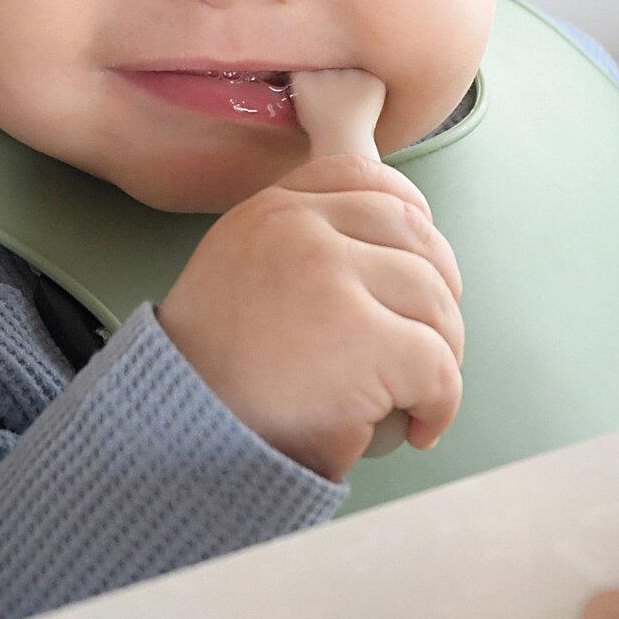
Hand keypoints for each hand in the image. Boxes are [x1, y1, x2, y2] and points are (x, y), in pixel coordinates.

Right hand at [156, 153, 465, 480]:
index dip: (413, 217)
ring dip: (444, 355)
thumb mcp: (242, 277)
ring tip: (420, 397)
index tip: (427, 264)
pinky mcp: (360, 339)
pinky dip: (442, 403)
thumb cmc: (218, 377)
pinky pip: (436, 363)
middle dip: (440, 297)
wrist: (174, 439)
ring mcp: (329, 278)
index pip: (366, 179)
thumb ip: (300, 248)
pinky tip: (422, 427)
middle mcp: (300, 229)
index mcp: (273, 210)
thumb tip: (397, 240)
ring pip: (435, 301)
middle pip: (416, 239)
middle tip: (431, 351)